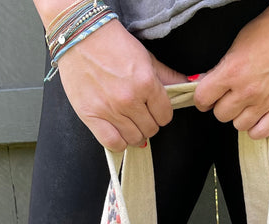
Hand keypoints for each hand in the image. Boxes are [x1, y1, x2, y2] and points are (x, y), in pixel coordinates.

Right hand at [50, 19, 185, 149]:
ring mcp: (109, 109)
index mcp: (146, 83)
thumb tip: (190, 85)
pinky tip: (117, 131)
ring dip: (134, 133)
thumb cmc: (112, 43)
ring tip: (127, 121)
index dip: (161, 114)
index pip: (165, 116)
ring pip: (134, 139)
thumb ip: (168, 76)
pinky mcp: (91, 116)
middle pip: (150, 130)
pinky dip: (118, 142)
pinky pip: (112, 143)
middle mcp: (129, 99)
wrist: (79, 35)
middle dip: (148, 123)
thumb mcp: (146, 57)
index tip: (153, 109)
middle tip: (139, 113)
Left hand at [193, 0, 268, 137]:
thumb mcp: (238, 44)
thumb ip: (223, 69)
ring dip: (240, 116)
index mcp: (233, 71)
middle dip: (223, 105)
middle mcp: (248, 90)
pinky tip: (258, 117)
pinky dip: (257, 128)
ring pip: (239, 125)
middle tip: (231, 96)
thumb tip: (210, 83)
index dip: (203, 99)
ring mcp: (267, 101)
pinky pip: (262, 132)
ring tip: (248, 104)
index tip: (207, 98)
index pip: (203, 99)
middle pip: (221, 115)